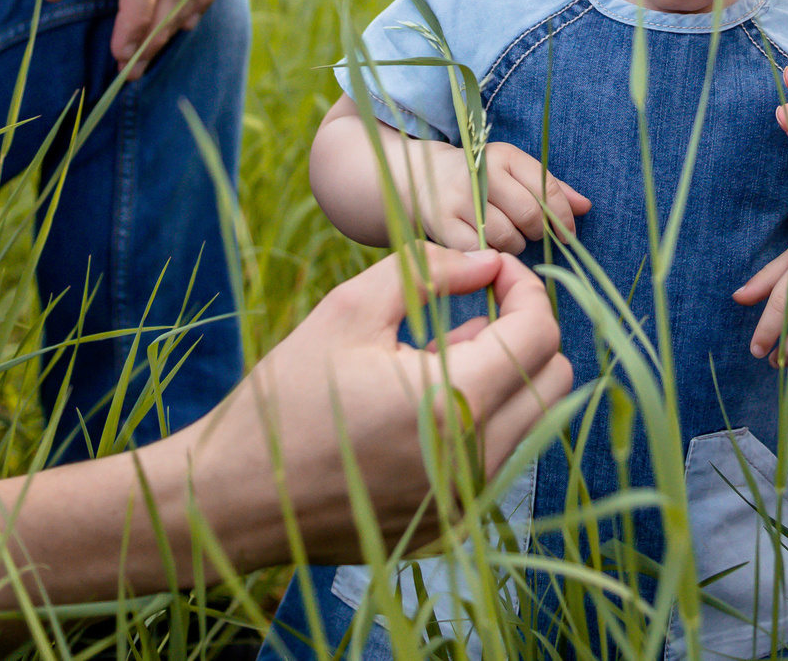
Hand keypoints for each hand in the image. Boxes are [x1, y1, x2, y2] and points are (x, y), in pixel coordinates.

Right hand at [183, 245, 573, 563]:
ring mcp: (466, 504)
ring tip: (434, 360)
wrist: (233, 498)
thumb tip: (487, 260)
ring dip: (505, 379)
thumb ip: (428, 272)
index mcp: (452, 405)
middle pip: (555, 380)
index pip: (538, 334)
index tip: (492, 271)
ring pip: (533, 422)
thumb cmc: (284, 399)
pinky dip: (482, 424)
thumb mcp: (348, 312)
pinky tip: (423, 409)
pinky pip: (499, 461)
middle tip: (466, 315)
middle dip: (525, 332)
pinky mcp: (451, 526)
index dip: (525, 288)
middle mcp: (473, 464)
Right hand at [416, 140, 591, 255]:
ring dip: (515, 244)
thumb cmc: (480, 177)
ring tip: (508, 236)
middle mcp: (481, 174)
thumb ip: (549, 188)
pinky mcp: (443, 225)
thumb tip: (585, 207)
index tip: (568, 231)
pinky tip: (489, 246)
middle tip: (531, 233)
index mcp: (504, 156)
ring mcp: (459, 199)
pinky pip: (481, 250)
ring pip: (506, 236)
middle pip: (529, 214)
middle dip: (538, 231)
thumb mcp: (513, 172)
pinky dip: (491, 254)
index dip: (563, 215)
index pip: (546, 188)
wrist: (424, 176)